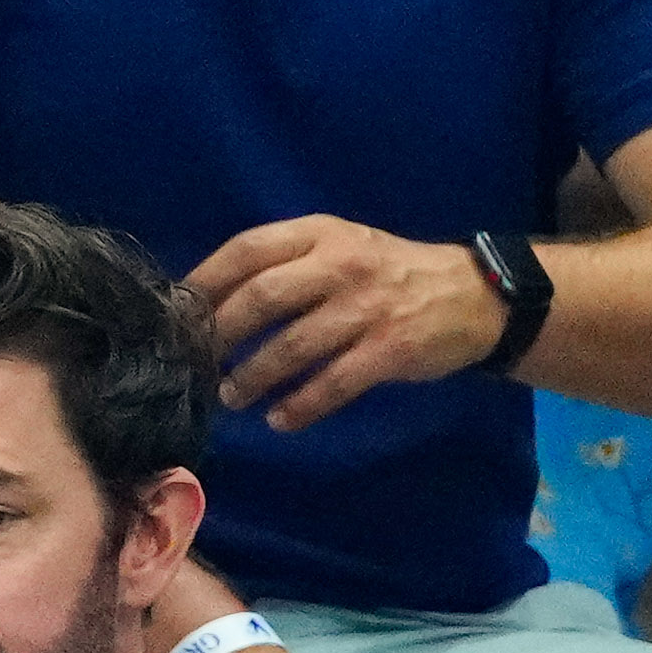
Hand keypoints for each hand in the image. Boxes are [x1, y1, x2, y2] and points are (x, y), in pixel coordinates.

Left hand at [185, 216, 509, 431]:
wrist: (475, 295)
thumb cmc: (387, 274)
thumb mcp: (339, 247)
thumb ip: (284, 266)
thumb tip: (208, 302)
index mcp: (322, 233)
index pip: (249, 249)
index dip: (206, 281)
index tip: (176, 313)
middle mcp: (342, 264)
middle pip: (262, 298)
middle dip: (219, 335)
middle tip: (197, 363)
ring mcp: (368, 307)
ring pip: (292, 345)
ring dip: (252, 377)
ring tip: (231, 396)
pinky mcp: (390, 348)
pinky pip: (332, 383)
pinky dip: (300, 406)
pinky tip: (279, 419)